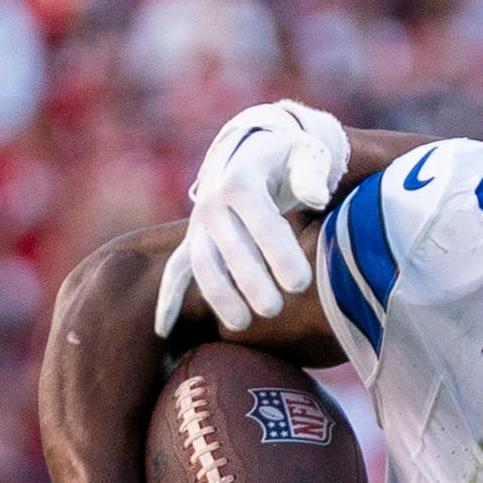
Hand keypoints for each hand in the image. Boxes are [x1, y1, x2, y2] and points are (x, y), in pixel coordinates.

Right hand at [155, 101, 349, 335]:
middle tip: (274, 309)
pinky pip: (176, 271)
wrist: (253, 151)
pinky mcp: (195, 241)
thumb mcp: (306, 154)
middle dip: (250, 281)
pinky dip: (169, 299)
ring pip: (202, 264)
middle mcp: (214, 203)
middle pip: (230, 248)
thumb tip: (316, 197)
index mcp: (242, 180)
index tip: (301, 284)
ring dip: (218, 296)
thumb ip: (312, 172)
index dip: (280, 253)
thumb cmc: (289, 158)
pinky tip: (165, 331)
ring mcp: (200, 224)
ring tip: (242, 324)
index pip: (261, 222)